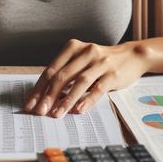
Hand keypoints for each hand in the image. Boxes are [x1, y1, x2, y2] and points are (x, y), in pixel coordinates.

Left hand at [23, 39, 148, 117]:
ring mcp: (101, 62)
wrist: (132, 56)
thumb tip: (44, 97)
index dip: (39, 88)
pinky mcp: (114, 73)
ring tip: (56, 114)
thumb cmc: (101, 62)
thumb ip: (66, 74)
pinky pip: (98, 88)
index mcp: (73, 47)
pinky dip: (87, 100)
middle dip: (48, 96)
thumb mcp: (81, 61)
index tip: (30, 104)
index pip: (51, 70)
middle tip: (39, 112)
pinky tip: (78, 110)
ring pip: (79, 82)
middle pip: (63, 76)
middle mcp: (86, 52)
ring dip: (66, 100)